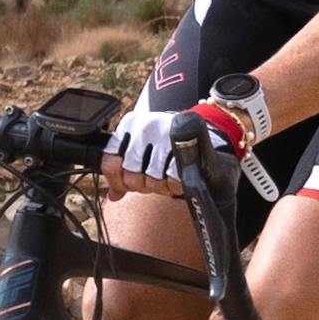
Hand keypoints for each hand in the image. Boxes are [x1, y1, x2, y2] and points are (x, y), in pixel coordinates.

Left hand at [109, 85, 244, 188]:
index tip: (128, 185)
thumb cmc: (171, 144)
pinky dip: (177, 185)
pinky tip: (179, 178)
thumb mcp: (143, 152)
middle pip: (131, 175)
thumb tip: (113, 194)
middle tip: (155, 180)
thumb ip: (125, 172)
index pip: (110, 163)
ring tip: (169, 177)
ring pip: (152, 179)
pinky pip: (173, 178)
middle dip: (143, 185)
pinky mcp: (185, 144)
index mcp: (129, 125)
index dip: (119, 182)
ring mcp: (165, 133)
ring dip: (162, 186)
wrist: (208, 131)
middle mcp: (145, 126)